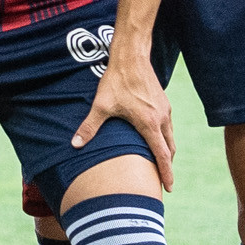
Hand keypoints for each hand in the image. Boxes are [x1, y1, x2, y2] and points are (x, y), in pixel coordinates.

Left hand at [71, 43, 175, 189]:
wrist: (132, 57)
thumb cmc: (116, 81)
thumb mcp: (101, 106)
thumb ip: (90, 127)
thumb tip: (75, 144)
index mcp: (149, 124)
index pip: (162, 155)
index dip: (166, 173)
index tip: (168, 188)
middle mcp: (162, 119)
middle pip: (170, 149)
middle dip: (167, 166)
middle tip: (162, 181)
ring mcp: (165, 110)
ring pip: (170, 137)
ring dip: (166, 152)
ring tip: (159, 163)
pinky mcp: (163, 103)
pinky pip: (168, 126)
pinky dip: (165, 138)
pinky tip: (155, 139)